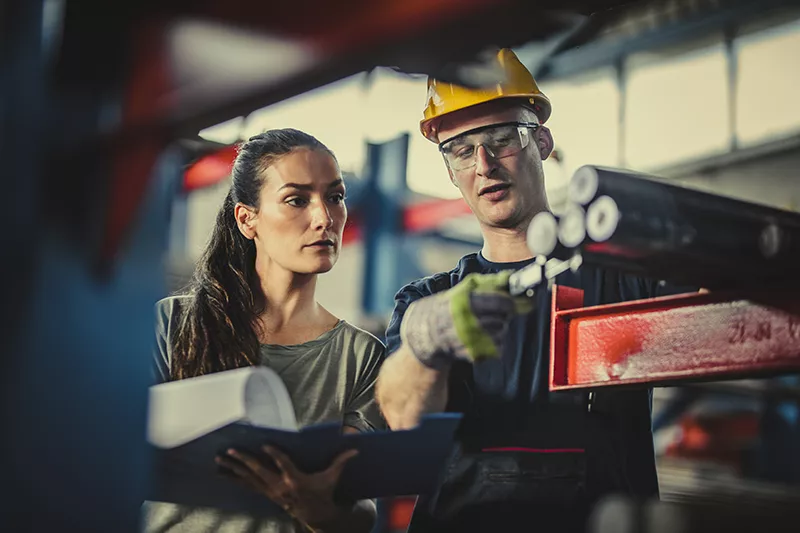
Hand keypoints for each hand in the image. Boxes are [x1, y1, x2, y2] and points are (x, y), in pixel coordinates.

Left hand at [216, 446, 357, 529]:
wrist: (316, 515)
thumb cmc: (323, 491)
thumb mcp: (332, 477)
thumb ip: (341, 461)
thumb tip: (356, 448)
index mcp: (296, 480)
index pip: (284, 465)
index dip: (275, 454)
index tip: (265, 445)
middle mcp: (281, 486)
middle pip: (259, 471)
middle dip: (244, 461)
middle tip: (231, 451)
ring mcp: (272, 491)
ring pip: (249, 478)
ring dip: (234, 468)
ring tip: (220, 458)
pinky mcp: (267, 493)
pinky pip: (248, 485)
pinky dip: (234, 478)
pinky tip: (222, 472)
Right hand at [400, 271, 532, 367]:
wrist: (425, 334)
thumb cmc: (447, 308)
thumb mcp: (462, 290)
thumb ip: (488, 283)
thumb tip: (510, 277)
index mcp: (464, 304)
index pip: (500, 303)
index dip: (512, 302)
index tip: (518, 301)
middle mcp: (466, 324)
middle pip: (503, 319)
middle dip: (503, 315)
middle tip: (498, 312)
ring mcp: (469, 342)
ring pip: (502, 334)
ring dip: (499, 329)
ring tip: (486, 324)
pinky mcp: (473, 356)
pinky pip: (497, 349)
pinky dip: (495, 344)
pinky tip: (483, 337)